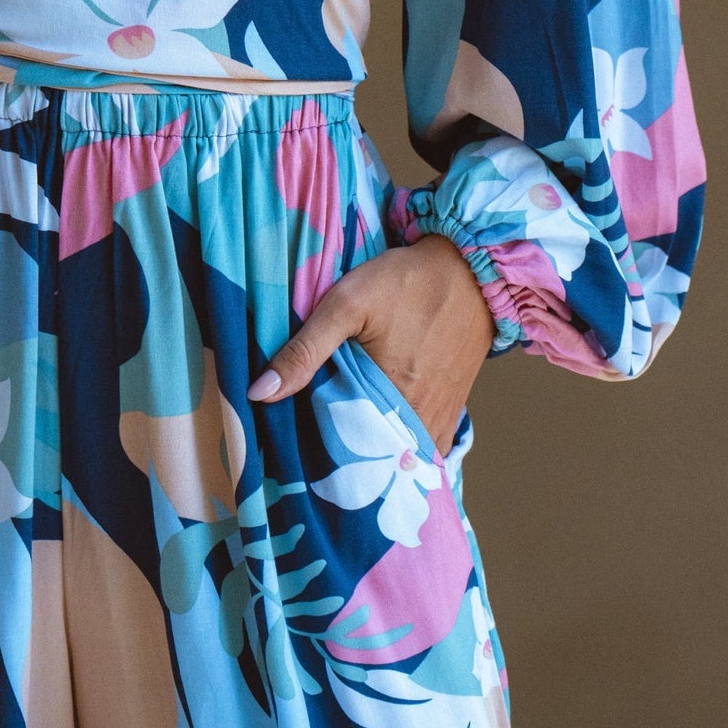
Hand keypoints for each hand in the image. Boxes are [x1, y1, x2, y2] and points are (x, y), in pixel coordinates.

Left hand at [246, 233, 494, 455]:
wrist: (469, 270)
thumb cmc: (406, 283)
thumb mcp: (346, 304)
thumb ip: (304, 350)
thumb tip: (258, 393)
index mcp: (391, 401)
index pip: (340, 450)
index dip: (314, 448)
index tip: (292, 442)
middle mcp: (419, 422)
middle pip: (368, 457)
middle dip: (340, 456)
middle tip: (312, 442)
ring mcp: (439, 422)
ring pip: (395, 455)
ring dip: (369, 452)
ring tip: (339, 436)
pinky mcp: (451, 413)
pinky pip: (419, 446)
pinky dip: (396, 445)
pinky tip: (374, 429)